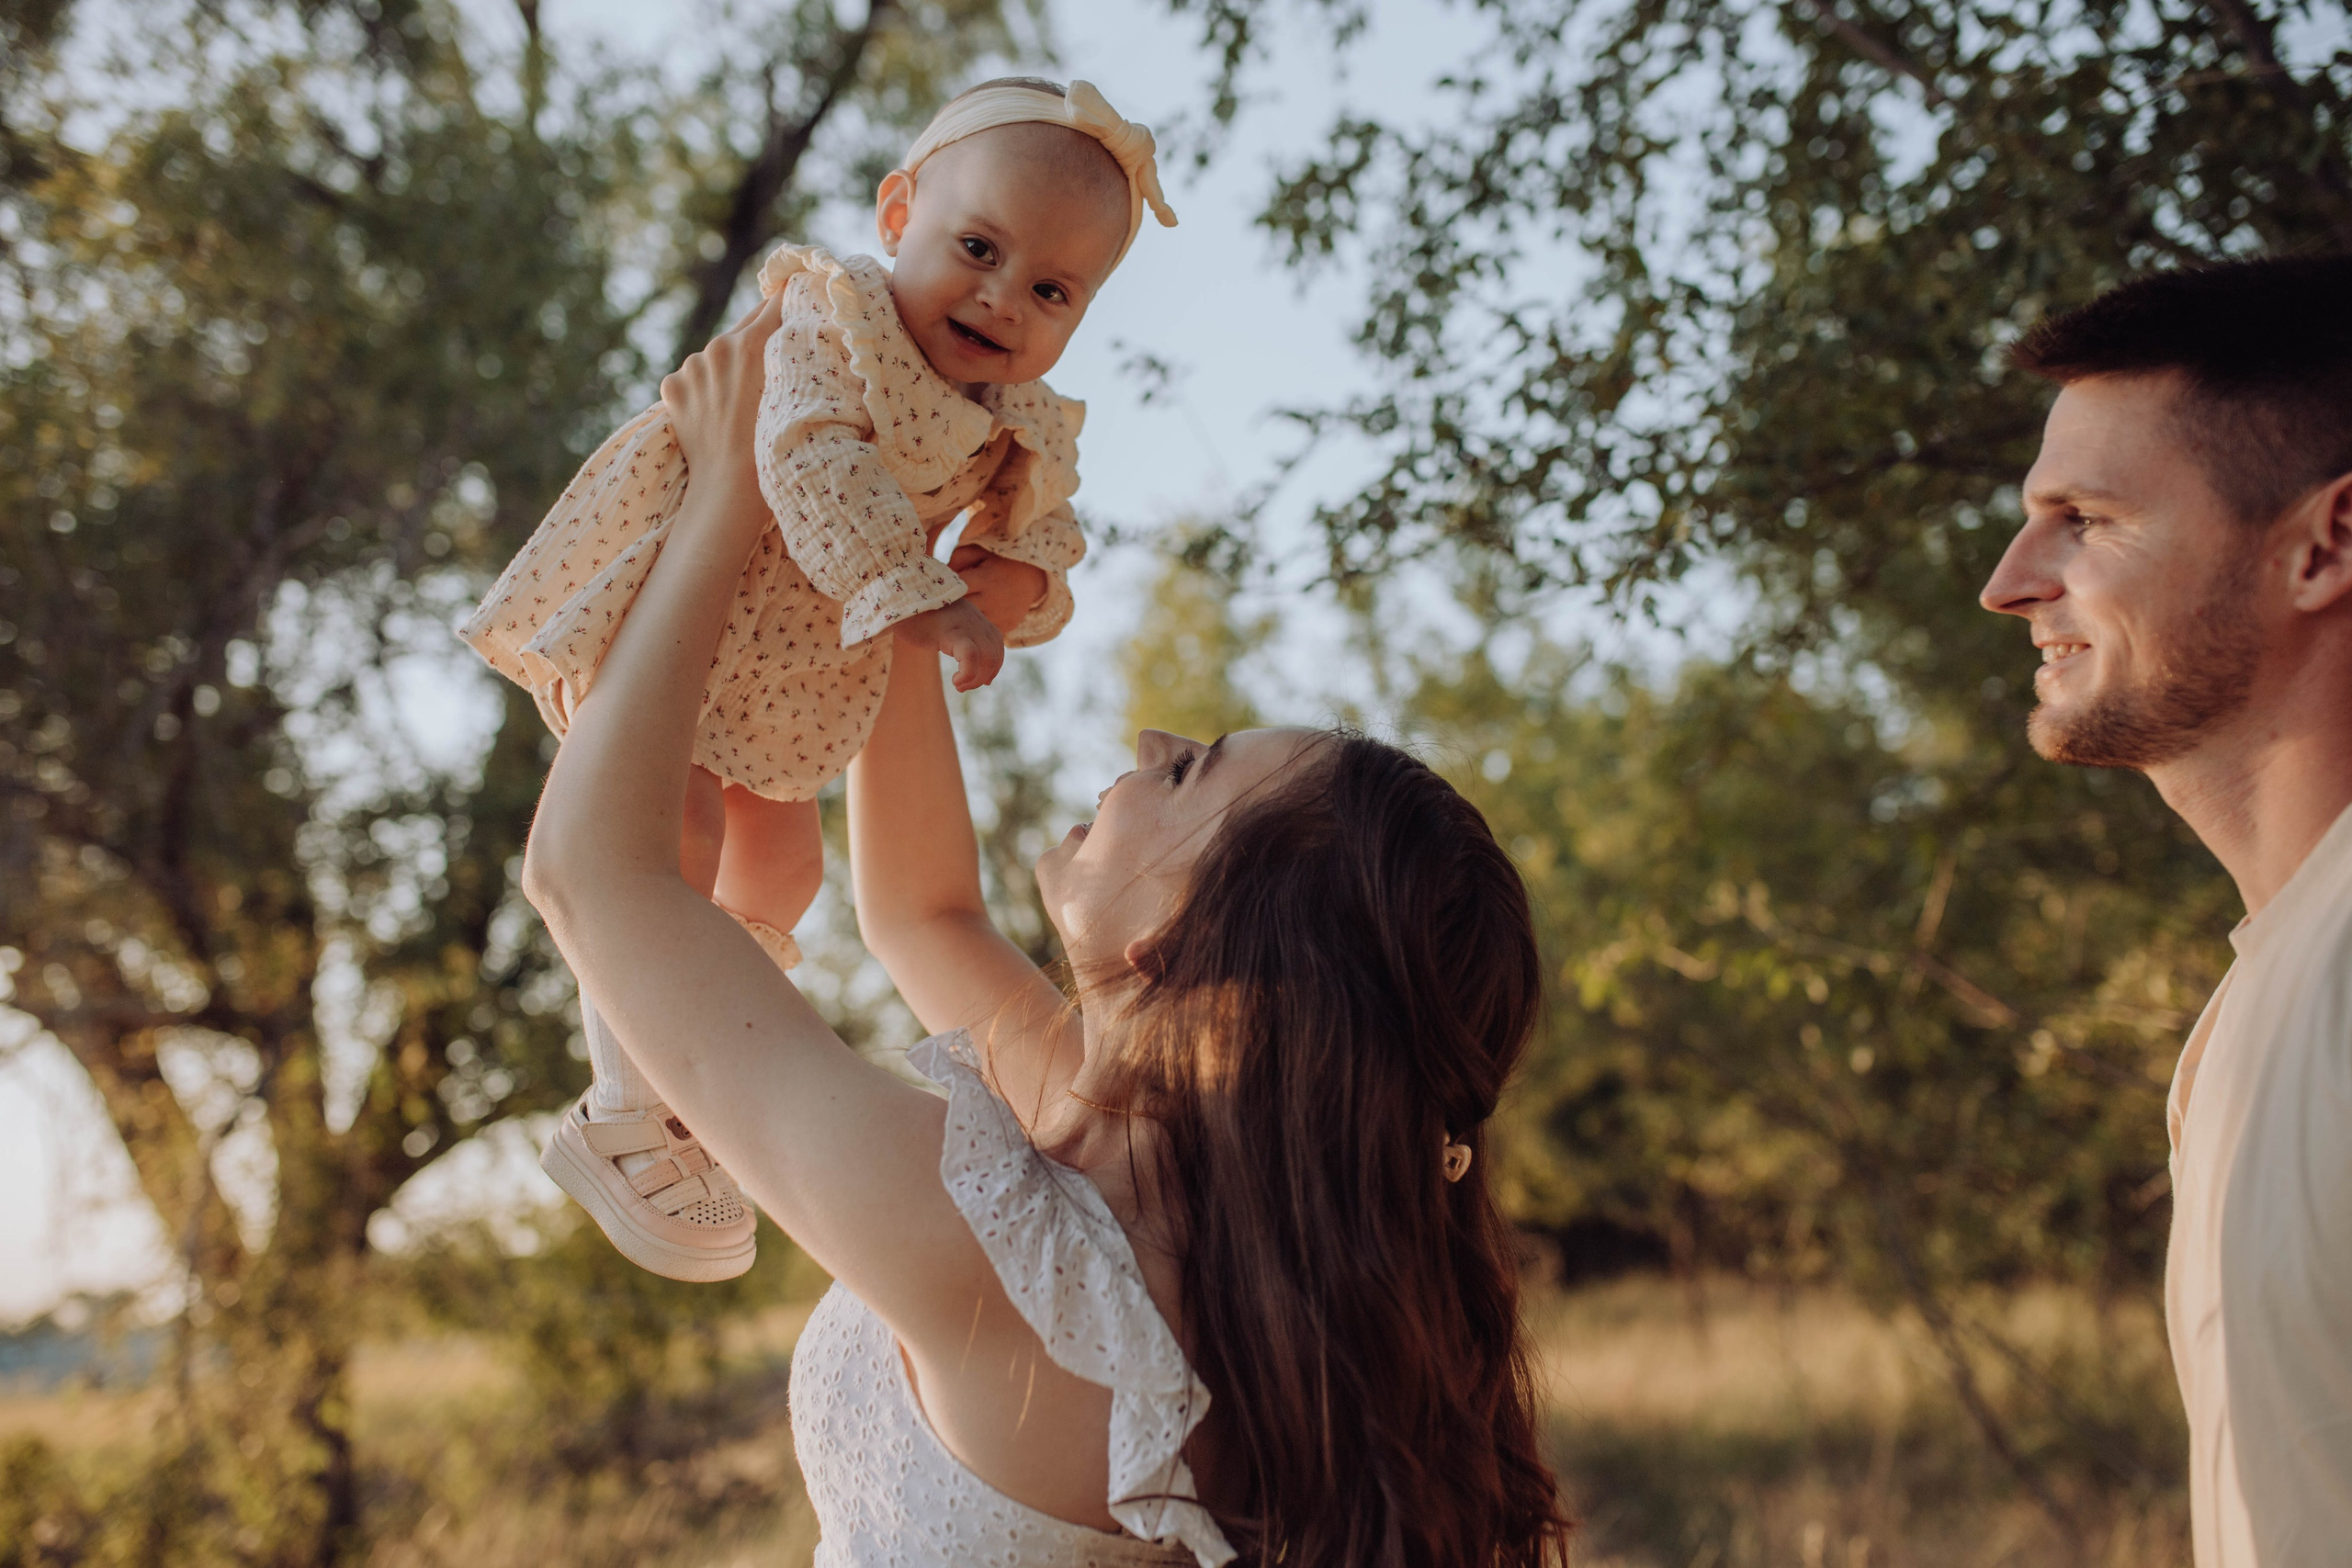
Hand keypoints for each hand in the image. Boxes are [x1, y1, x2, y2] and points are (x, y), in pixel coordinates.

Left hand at [660, 293, 781, 530]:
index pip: (775, 303)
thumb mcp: (794, 393)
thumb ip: (795, 356)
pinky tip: (718, 413)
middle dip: (761, 338)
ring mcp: (690, 367)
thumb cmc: (774, 447)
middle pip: (745, 327)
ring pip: (718, 355)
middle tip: (775, 358)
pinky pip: (693, 378)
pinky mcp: (672, 386)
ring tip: (743, 401)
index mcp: (750, 343)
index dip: (791, 302)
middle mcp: (716, 346)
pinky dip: (705, 389)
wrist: (729, 489)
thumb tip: (805, 331)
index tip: (800, 302)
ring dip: (730, 367)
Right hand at [895, 598, 1005, 691]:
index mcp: (973, 617)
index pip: (996, 642)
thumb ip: (957, 634)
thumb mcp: (943, 623)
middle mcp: (973, 620)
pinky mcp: (950, 632)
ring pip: (987, 656)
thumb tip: (963, 653)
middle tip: (965, 686)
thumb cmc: (915, 616)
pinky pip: (970, 656)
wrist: (898, 600)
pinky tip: (956, 681)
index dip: (994, 664)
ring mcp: (964, 624)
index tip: (983, 679)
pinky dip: (968, 674)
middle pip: (994, 652)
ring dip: (976, 679)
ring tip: (960, 685)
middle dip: (985, 675)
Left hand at [947, 545, 1048, 635]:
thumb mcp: (979, 551)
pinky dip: (973, 629)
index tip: (935, 590)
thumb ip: (958, 558)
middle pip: (961, 610)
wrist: (1032, 577)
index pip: (956, 588)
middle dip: (948, 607)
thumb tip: (940, 575)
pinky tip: (968, 622)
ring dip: (960, 621)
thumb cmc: (998, 561)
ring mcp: (1000, 615)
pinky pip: (983, 633)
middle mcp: (993, 599)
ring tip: (951, 614)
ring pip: (970, 625)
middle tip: (938, 605)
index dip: (943, 590)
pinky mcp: (1005, 626)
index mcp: (986, 579)